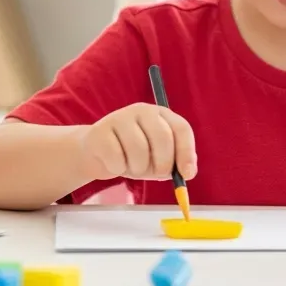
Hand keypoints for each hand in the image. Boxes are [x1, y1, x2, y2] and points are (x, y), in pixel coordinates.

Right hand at [80, 102, 196, 181]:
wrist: (97, 153)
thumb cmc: (133, 156)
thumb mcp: (158, 159)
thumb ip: (175, 164)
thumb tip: (188, 173)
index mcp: (162, 115)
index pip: (181, 129)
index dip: (187, 152)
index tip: (187, 174)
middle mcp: (143, 111)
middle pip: (163, 137)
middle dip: (163, 163)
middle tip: (157, 174)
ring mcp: (120, 117)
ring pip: (139, 149)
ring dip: (138, 168)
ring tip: (132, 167)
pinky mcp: (100, 130)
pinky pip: (116, 157)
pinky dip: (118, 168)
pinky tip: (114, 164)